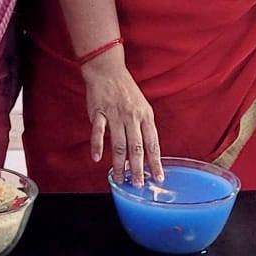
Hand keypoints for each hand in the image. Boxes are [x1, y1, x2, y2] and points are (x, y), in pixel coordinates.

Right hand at [80, 48, 163, 184]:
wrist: (108, 71)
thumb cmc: (126, 91)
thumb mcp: (142, 106)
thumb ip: (143, 128)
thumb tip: (147, 153)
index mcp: (145, 116)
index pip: (152, 143)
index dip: (155, 162)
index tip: (158, 177)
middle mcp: (132, 116)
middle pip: (136, 147)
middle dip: (138, 168)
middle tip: (138, 184)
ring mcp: (115, 114)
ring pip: (119, 144)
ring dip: (119, 164)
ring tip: (120, 179)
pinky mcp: (99, 112)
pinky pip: (98, 132)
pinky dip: (97, 146)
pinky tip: (97, 158)